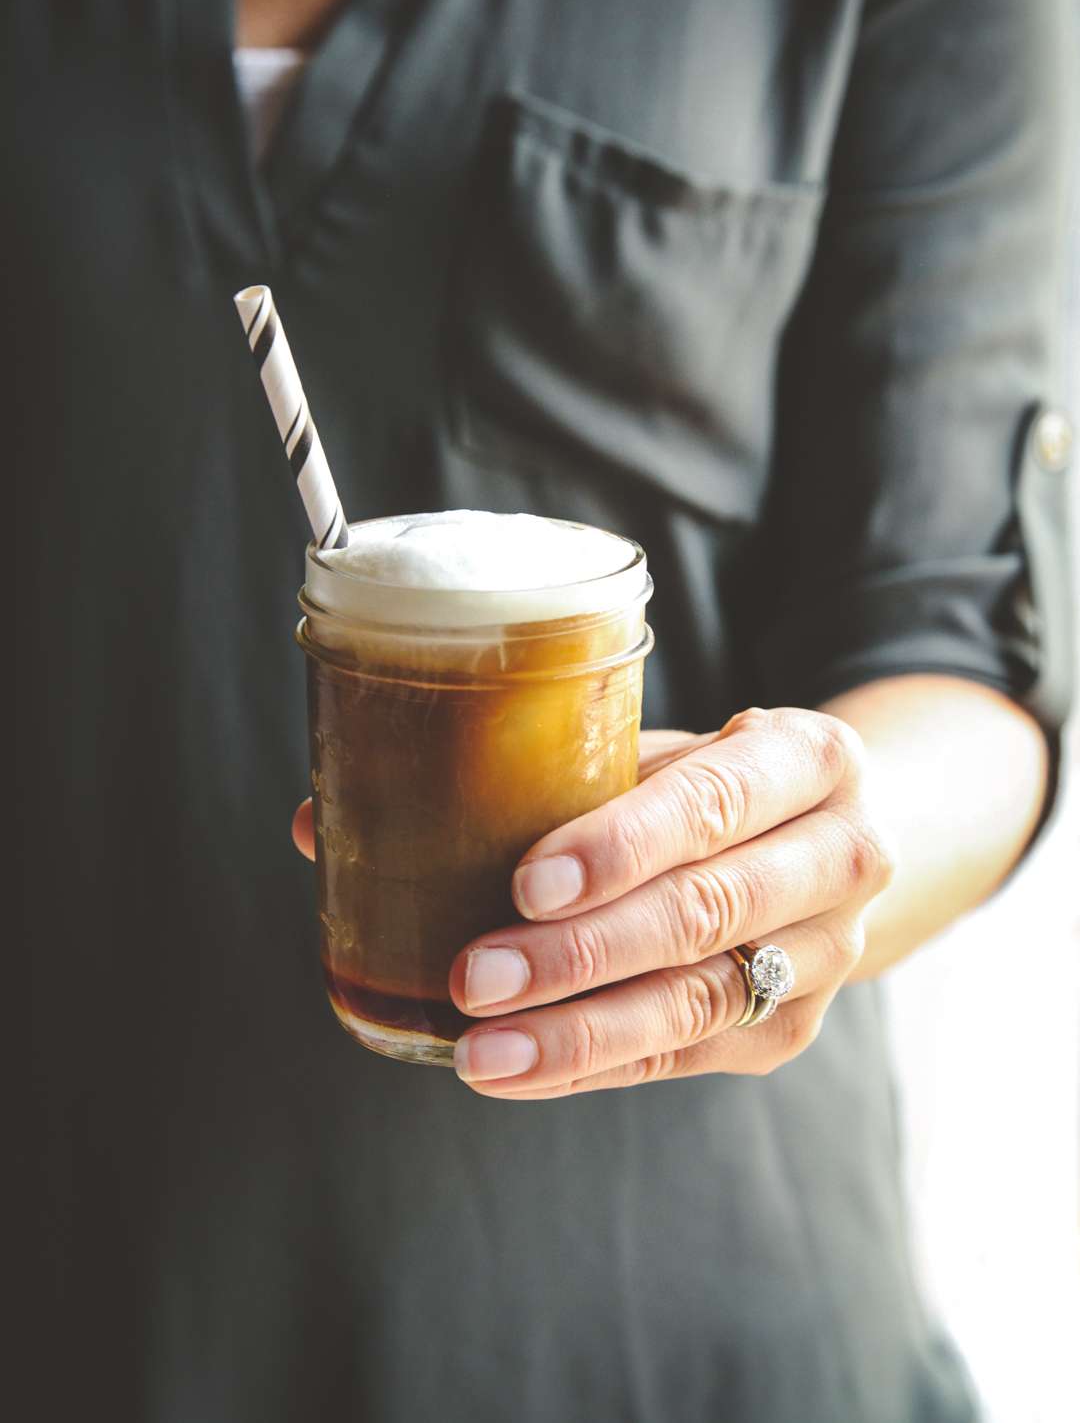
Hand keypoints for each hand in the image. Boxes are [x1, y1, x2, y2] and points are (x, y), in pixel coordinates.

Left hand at [293, 707, 895, 1098]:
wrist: (827, 837)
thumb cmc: (707, 780)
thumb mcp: (654, 750)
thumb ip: (524, 774)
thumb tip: (320, 819)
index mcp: (810, 758)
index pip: (717, 800)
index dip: (623, 843)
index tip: (525, 881)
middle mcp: (842, 857)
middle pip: (708, 912)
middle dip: (583, 952)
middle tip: (474, 972)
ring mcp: (826, 956)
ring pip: (699, 1002)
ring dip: (581, 1031)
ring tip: (482, 1049)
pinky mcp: (788, 1030)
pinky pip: (684, 1056)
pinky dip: (595, 1064)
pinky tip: (518, 1067)